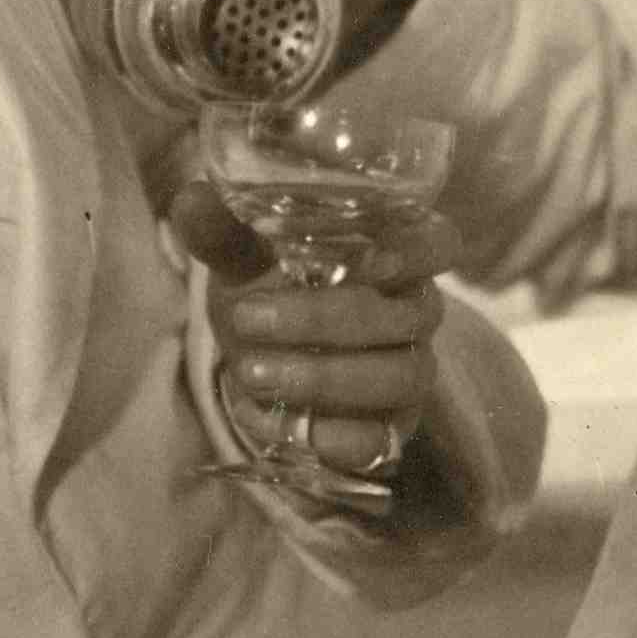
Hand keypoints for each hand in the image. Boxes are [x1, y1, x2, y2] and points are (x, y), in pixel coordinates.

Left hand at [169, 180, 461, 498]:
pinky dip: (327, 435)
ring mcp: (408, 373)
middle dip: (323, 319)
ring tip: (251, 373)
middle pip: (405, 316)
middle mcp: (414, 311)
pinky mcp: (388, 430)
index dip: (416, 252)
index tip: (367, 259)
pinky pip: (378, 440)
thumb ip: (222, 227)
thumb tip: (195, 197)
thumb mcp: (241, 256)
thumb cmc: (265, 287)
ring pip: (399, 377)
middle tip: (248, 316)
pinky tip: (275, 419)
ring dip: (323, 377)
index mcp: (393, 252)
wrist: (259, 360)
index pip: (440, 243)